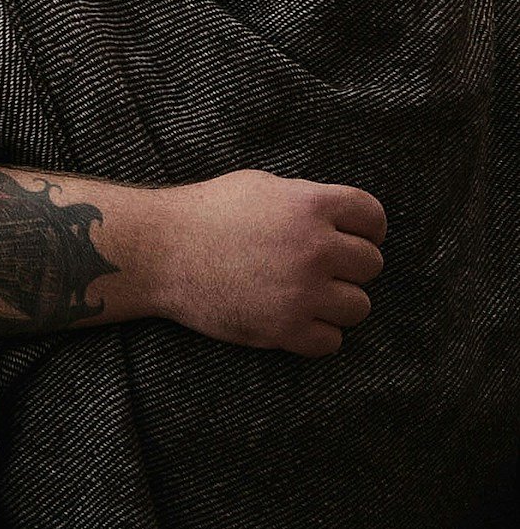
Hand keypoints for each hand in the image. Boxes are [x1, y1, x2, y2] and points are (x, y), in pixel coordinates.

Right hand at [141, 170, 385, 356]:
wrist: (156, 251)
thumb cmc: (203, 214)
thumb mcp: (259, 188)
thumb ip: (305, 202)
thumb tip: (342, 222)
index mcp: (309, 205)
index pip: (372, 216)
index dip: (366, 228)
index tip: (352, 237)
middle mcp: (314, 248)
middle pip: (370, 264)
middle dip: (347, 266)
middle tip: (316, 267)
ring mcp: (302, 291)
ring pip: (359, 306)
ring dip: (337, 302)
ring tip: (304, 295)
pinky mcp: (285, 328)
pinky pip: (331, 341)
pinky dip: (316, 334)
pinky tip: (292, 318)